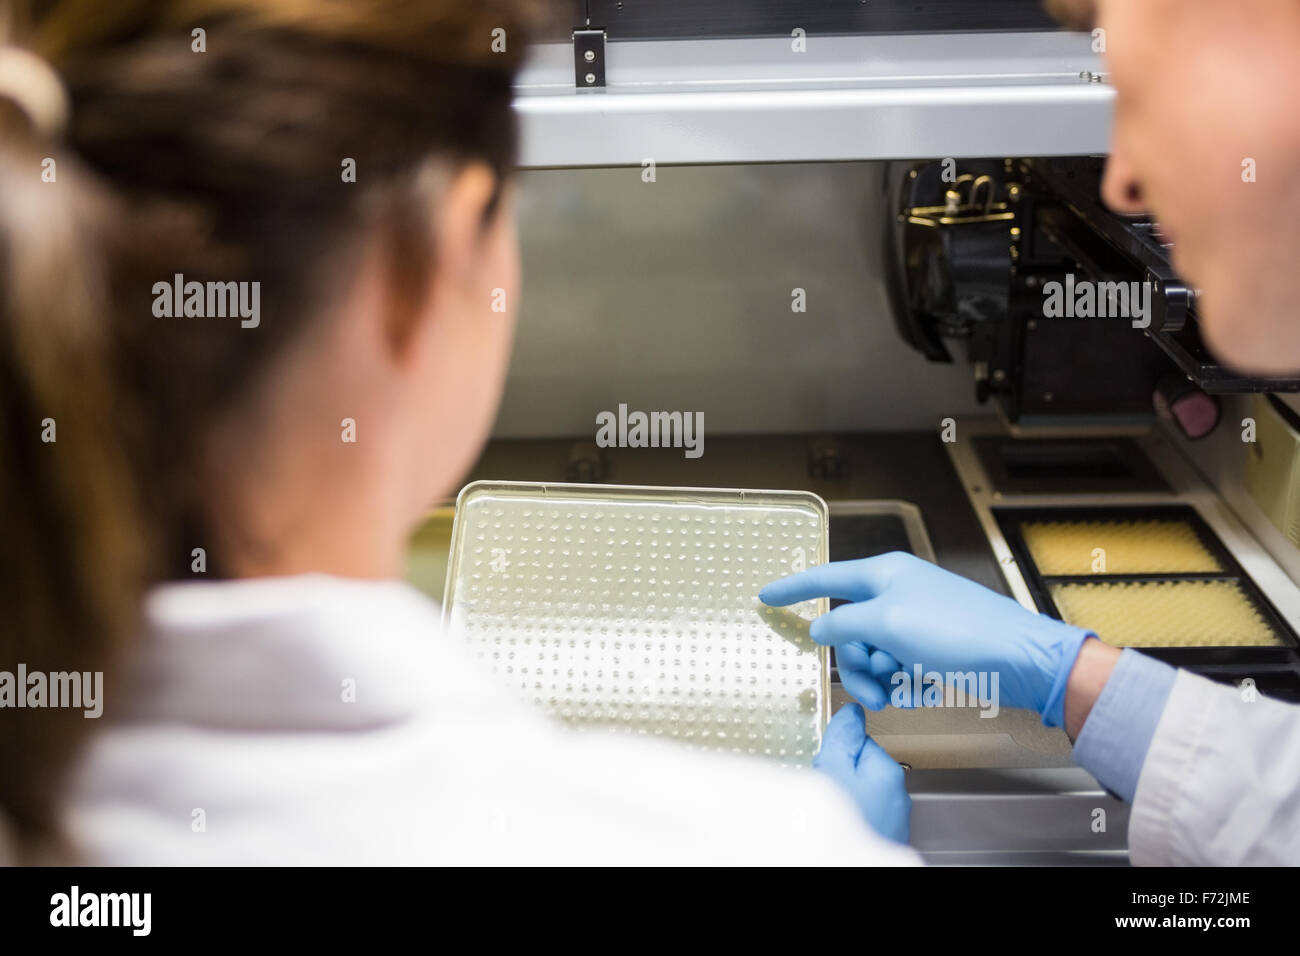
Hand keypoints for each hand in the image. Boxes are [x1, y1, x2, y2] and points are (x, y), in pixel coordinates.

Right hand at [761, 551, 1093, 727]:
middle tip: (872, 687)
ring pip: (872, 653)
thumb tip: (819, 629)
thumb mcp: (887, 624)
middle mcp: (898, 593)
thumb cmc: (958, 632)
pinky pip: (898, 667)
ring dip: (879, 678)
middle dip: (854, 662)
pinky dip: (903, 683)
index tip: (765, 596)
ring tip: (900, 692)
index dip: (792, 588)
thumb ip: (842, 623)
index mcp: (884, 573)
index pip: (825, 577)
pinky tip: (923, 690)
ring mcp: (916, 621)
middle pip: (848, 628)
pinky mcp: (933, 648)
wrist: (1020, 660)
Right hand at [814, 704, 910, 843]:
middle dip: (838, 773)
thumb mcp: (832, 769)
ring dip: (842, 797)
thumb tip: (852, 711)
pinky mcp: (885, 837)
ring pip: (860, 793)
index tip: (825, 761)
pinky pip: (863, 815)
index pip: (858, 740)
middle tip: (824, 788)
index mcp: (888, 770)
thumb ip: (842, 736)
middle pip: (859, 766)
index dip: (836, 749)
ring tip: (829, 810)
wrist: (849, 863)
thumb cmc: (844, 825)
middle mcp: (898, 793)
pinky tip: (838, 825)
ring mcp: (893, 819)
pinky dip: (849, 817)